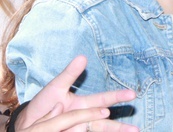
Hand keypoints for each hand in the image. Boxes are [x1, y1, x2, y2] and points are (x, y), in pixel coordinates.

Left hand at [15, 55, 137, 131]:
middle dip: (121, 126)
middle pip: (106, 122)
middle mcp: (86, 117)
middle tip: (135, 128)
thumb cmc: (43, 104)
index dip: (118, 96)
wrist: (28, 123)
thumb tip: (83, 57)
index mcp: (84, 104)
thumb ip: (70, 74)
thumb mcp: (56, 87)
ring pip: (101, 131)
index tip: (132, 94)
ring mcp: (81, 128)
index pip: (104, 99)